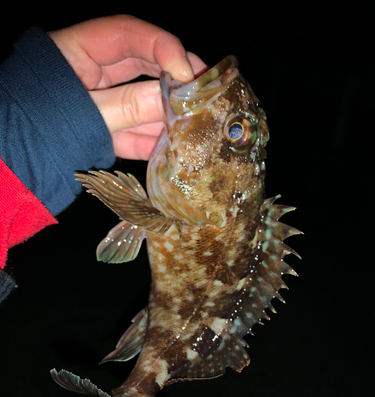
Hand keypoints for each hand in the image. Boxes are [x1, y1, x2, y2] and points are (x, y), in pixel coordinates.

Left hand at [49, 15, 205, 159]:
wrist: (11, 174)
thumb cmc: (34, 135)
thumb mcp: (83, 116)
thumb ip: (128, 107)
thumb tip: (173, 99)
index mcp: (75, 52)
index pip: (127, 35)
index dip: (162, 47)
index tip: (187, 71)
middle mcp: (91, 73)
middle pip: (141, 65)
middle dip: (174, 78)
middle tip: (205, 90)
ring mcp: (100, 103)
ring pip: (141, 100)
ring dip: (167, 113)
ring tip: (196, 124)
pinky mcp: (105, 132)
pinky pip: (134, 130)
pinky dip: (153, 140)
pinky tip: (175, 148)